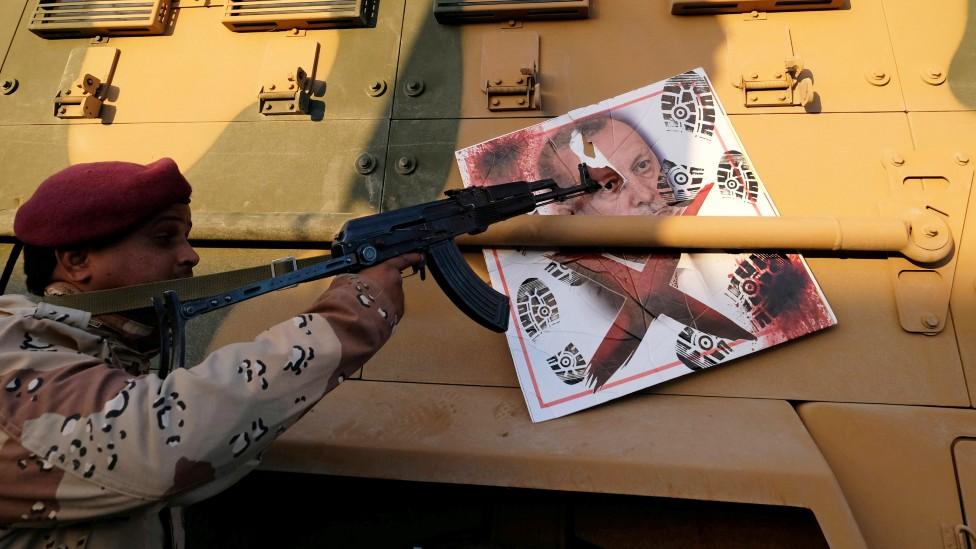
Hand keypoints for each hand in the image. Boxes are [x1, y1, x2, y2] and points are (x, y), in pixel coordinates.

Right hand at [307, 253, 421, 321]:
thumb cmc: (350, 293)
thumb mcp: (348, 277)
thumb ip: (357, 275)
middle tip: (367, 292)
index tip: (419, 255)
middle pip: (392, 283)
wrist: (355, 316)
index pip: (402, 260)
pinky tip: (371, 316)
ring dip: (383, 301)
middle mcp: (397, 283)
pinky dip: (384, 313)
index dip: (410, 257)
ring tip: (366, 307)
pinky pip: (391, 311)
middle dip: (382, 287)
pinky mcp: (398, 316)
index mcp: (386, 269)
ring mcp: (399, 300)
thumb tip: (350, 279)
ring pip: (392, 298)